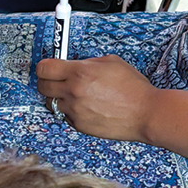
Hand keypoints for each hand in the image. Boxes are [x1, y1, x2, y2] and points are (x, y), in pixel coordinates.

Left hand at [35, 54, 158, 140]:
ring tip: (73, 94)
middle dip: (47, 81)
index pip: (44, 68)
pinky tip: (85, 106)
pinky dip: (70, 111)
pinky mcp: (79, 125)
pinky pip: (65, 116)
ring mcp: (74, 111)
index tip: (48, 67)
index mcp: (79, 73)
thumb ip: (87, 63)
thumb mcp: (110, 62)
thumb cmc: (133, 87)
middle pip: (42, 86)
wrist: (145, 113)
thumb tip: (74, 65)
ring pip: (51, 103)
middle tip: (55, 79)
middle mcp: (73, 92)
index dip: (44, 66)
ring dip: (58, 97)